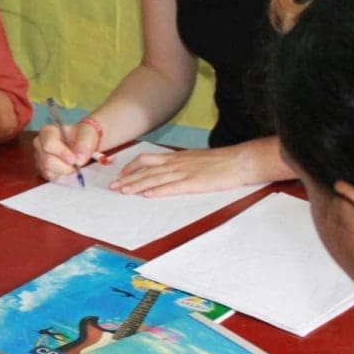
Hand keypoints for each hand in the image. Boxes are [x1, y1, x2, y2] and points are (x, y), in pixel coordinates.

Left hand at [111, 143, 255, 196]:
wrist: (240, 160)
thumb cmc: (221, 162)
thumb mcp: (196, 159)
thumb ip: (181, 164)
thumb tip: (168, 171)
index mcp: (176, 157)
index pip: (147, 159)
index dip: (131, 167)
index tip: (120, 175)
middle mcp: (176, 163)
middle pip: (146, 169)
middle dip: (127, 178)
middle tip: (113, 186)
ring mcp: (185, 172)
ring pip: (155, 178)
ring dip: (137, 185)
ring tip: (123, 191)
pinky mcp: (194, 183)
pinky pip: (172, 187)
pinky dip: (158, 191)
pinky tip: (147, 195)